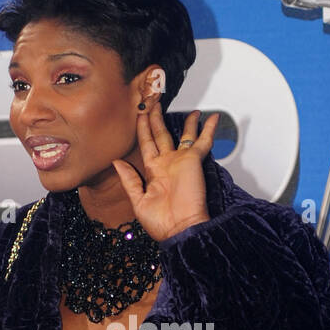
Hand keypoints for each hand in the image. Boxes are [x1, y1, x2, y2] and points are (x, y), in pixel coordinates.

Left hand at [112, 106, 219, 241]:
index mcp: (153, 171)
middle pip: (161, 133)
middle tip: (152, 100)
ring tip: (180, 104)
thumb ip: (129, 180)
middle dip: (156, 116)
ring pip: (182, 134)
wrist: (180, 230)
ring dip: (182, 119)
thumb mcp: (138, 201)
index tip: (139, 113)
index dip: (142, 128)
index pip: (146, 143)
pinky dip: (209, 129)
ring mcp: (181, 161)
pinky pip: (203, 141)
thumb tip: (117, 161)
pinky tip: (212, 117)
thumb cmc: (161, 223)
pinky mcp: (194, 161)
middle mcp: (168, 163)